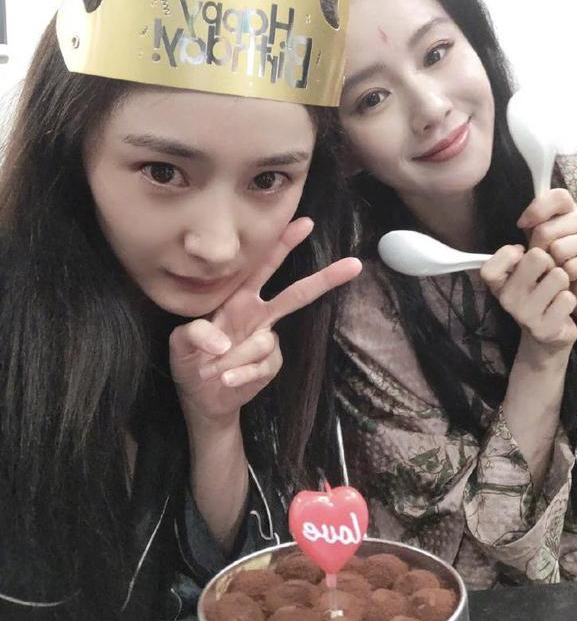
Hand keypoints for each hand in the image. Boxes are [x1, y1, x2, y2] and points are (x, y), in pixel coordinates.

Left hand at [170, 217, 361, 429]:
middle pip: (296, 294)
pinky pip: (261, 366)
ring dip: (233, 359)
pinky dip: (240, 374)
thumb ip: (195, 333)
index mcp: (238, 298)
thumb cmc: (191, 360)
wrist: (201, 398)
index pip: (262, 266)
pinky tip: (226, 379)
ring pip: (263, 342)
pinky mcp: (271, 365)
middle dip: (324, 279)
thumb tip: (223, 341)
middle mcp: (258, 315)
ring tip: (211, 370)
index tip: (305, 222)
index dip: (282, 244)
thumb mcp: (180, 342)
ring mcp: (268, 340)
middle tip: (353, 264)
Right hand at [481, 245, 576, 348]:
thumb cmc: (537, 292)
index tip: (522, 255)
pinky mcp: (545, 330)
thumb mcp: (520, 273)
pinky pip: (567, 298)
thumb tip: (520, 248)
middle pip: (536, 256)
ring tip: (556, 290)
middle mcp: (507, 300)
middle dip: (549, 261)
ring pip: (558, 276)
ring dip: (563, 281)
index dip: (510, 253)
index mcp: (498, 284)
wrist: (549, 333)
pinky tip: (562, 306)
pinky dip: (570, 299)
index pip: (491, 264)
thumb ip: (517, 255)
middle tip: (548, 273)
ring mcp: (525, 316)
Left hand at [517, 189, 576, 312]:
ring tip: (555, 269)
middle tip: (541, 260)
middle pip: (548, 230)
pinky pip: (573, 268)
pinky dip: (564, 278)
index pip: (558, 197)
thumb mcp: (537, 239)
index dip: (536, 210)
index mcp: (571, 208)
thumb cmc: (552, 260)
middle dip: (536, 249)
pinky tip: (567, 279)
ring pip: (560, 249)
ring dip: (550, 265)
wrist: (573, 288)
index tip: (522, 225)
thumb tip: (523, 222)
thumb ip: (532, 225)